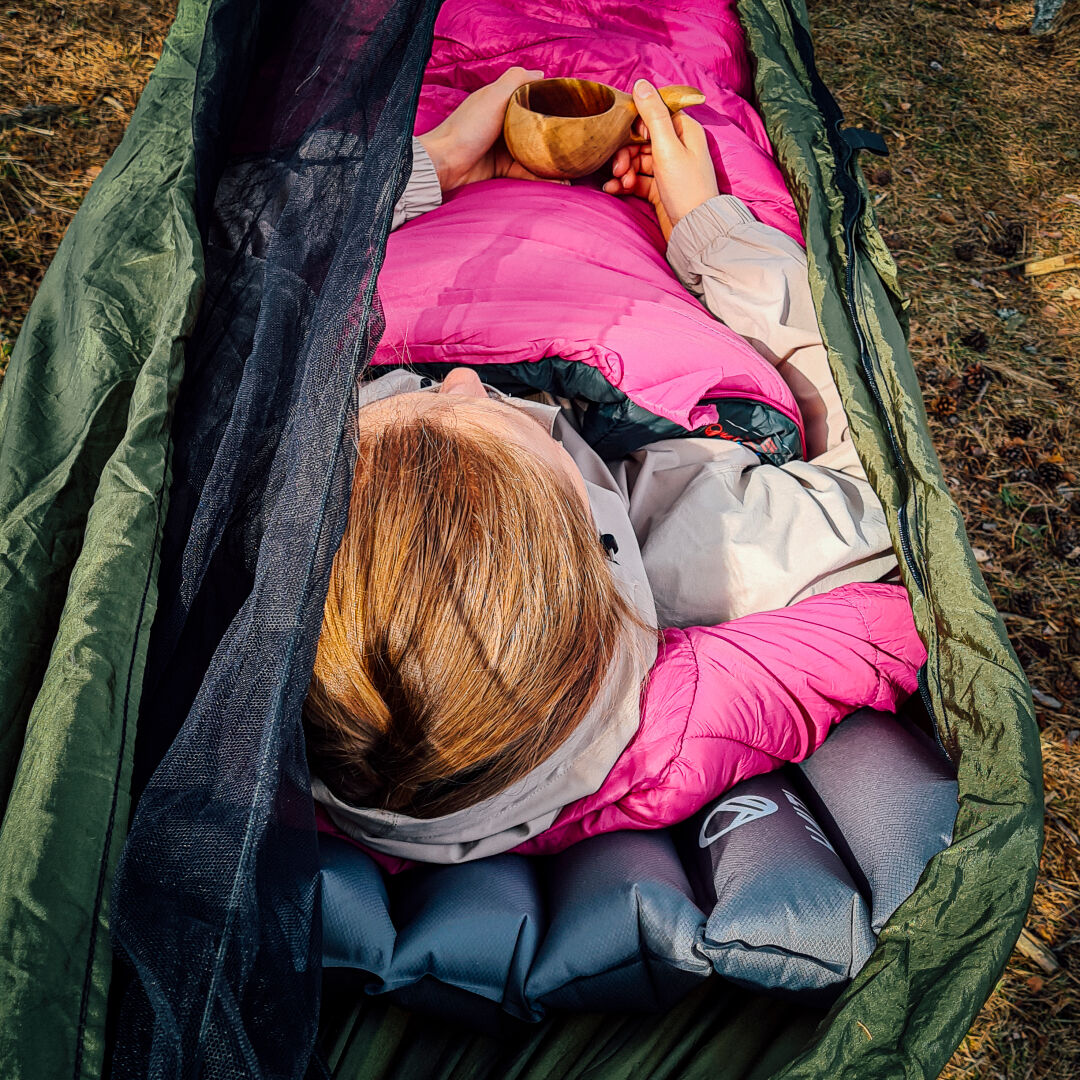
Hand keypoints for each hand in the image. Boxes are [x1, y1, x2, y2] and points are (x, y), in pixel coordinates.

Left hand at [417, 67, 560, 191]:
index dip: (550, 102)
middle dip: (555, 135)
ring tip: (574, 167)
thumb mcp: (493, 96)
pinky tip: (561, 182)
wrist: (445, 164)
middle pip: (535, 128)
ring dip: (553, 161)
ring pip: (534, 153)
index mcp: (501, 103)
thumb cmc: (468, 127)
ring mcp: (503, 148)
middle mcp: (503, 124)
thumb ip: (515, 80)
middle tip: (578, 139)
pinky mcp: (501, 169)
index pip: (531, 99)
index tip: (572, 107)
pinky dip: (543, 178)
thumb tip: (541, 74)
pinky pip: (527, 173)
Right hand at [602, 79, 718, 241]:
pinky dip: (624, 183)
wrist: (696, 231)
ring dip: (624, 169)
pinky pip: (637, 180)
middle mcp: (678, 147)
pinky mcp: (660, 189)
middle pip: (641, 139)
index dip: (634, 126)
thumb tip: (641, 83)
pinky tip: (614, 190)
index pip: (653, 115)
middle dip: (625, 152)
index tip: (624, 138)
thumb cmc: (686, 188)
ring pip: (637, 160)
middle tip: (618, 168)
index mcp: (684, 130)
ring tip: (620, 182)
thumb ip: (653, 115)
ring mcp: (669, 169)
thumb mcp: (667, 147)